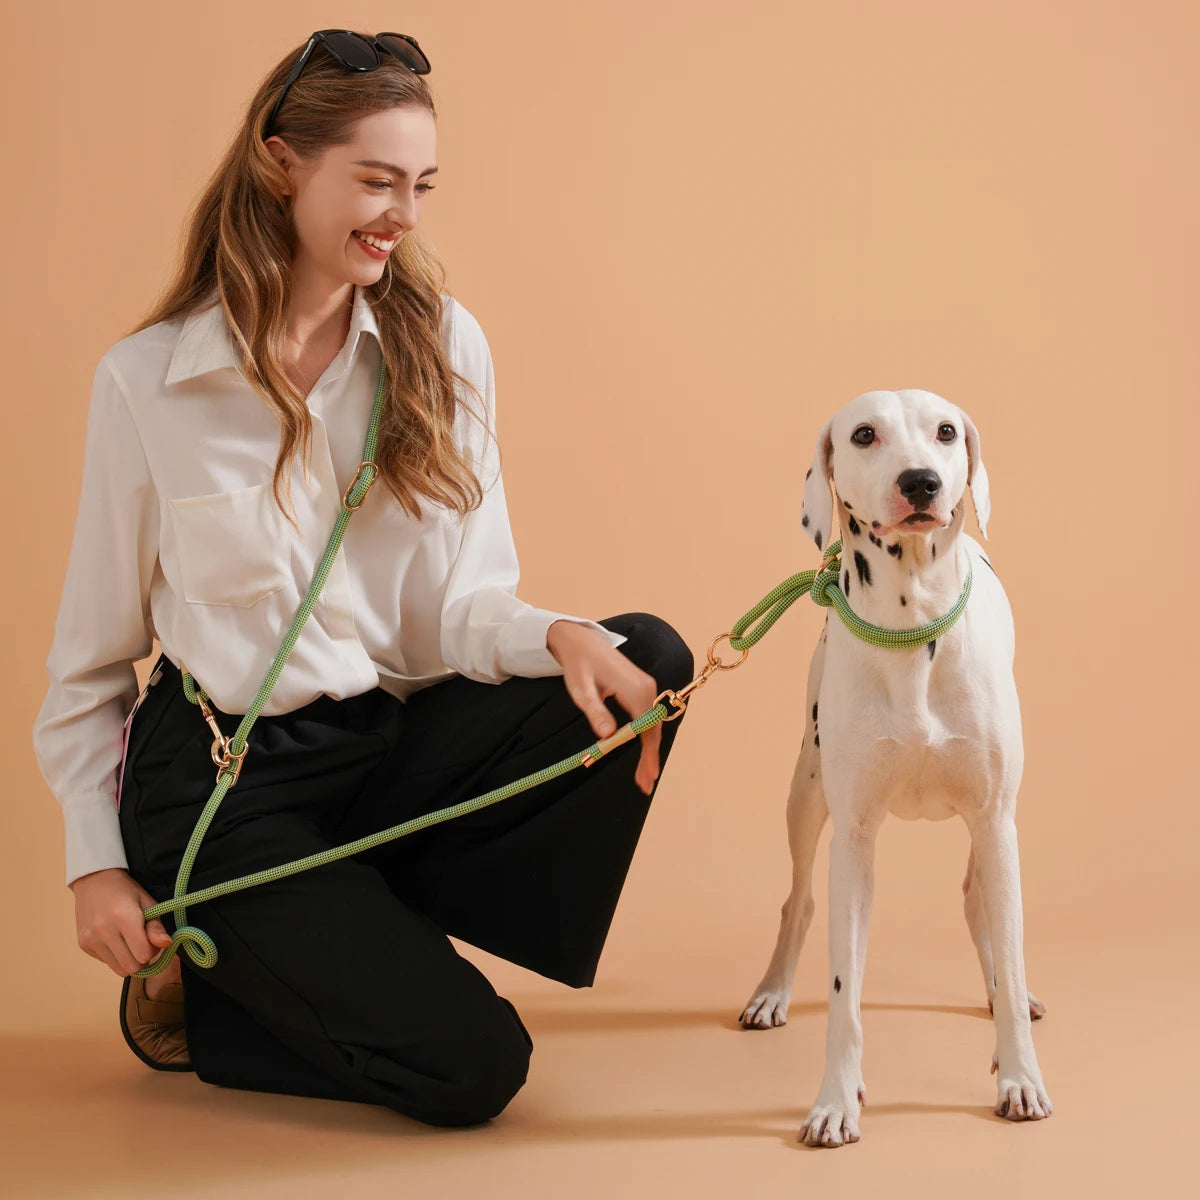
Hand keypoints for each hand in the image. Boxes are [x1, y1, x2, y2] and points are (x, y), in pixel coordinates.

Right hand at [69, 867, 173, 977]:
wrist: (94, 880)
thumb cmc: (126, 891)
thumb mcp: (147, 903)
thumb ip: (156, 926)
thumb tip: (166, 944)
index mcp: (125, 917)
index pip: (143, 954)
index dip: (153, 951)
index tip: (152, 940)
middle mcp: (104, 930)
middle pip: (131, 966)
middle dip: (142, 959)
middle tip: (143, 944)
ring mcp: (91, 939)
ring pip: (118, 969)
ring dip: (129, 961)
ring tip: (130, 944)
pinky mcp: (83, 944)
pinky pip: (106, 962)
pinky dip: (115, 956)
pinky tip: (115, 939)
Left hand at [546, 620, 662, 795]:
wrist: (581, 642)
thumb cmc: (579, 665)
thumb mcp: (581, 690)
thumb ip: (595, 712)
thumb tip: (608, 736)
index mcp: (635, 689)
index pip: (646, 729)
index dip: (647, 755)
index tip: (646, 776)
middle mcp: (647, 688)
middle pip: (653, 730)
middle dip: (649, 758)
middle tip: (644, 785)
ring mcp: (647, 688)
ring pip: (652, 726)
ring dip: (648, 751)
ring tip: (643, 776)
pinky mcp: (643, 690)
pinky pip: (648, 718)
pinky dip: (646, 738)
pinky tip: (642, 754)